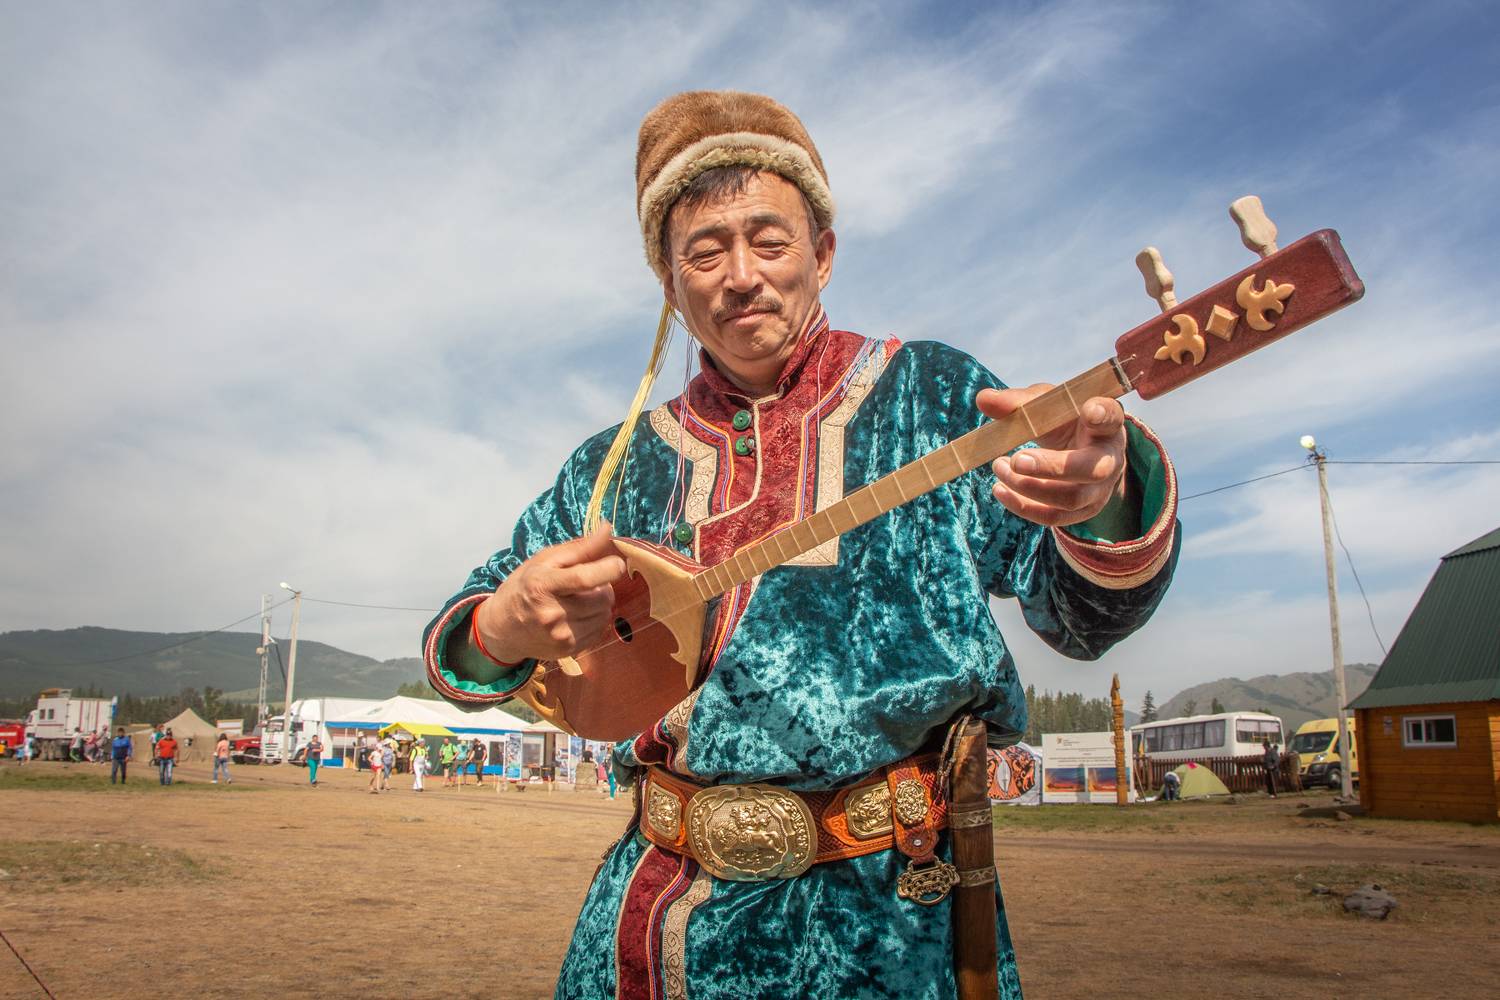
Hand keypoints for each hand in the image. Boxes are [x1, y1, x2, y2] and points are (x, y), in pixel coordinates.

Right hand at [473, 521, 627, 661]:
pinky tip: (577, 615)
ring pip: (605, 614)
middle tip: (586, 584)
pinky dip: (595, 620)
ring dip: (600, 604)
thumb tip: (607, 528)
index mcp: (542, 585)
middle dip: (603, 586)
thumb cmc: (524, 586)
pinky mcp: (568, 650)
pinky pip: (600, 630)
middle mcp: (551, 614)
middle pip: (602, 598)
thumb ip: (580, 546)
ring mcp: (560, 636)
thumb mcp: (544, 560)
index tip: (617, 563)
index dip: (609, 569)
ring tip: (580, 599)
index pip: (584, 578)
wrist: (501, 627)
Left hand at [977, 386, 1127, 527]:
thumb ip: (1018, 401)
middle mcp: (1110, 458)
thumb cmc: (1065, 421)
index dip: (1101, 414)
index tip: (1088, 410)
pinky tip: (1000, 489)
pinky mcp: (1084, 510)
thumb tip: (983, 399)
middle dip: (1051, 467)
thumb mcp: (1046, 405)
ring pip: (1070, 498)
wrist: (1082, 449)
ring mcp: (1100, 489)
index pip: (1111, 417)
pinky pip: (1055, 517)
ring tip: (1000, 466)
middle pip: (1091, 469)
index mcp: (1106, 423)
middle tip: (1017, 459)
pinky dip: (1023, 506)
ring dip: (1028, 487)